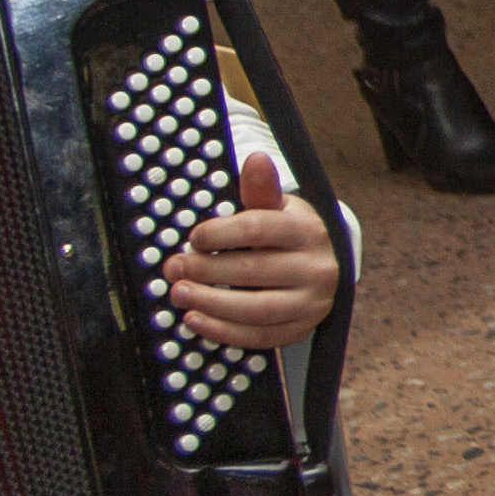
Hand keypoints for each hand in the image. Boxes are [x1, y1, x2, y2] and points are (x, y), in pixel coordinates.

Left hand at [163, 154, 339, 349]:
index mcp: (306, 230)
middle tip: (174, 268)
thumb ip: (260, 189)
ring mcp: (313, 302)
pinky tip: (196, 320)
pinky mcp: (302, 328)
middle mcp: (316, 267)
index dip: (220, 234)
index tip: (193, 238)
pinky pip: (261, 337)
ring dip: (211, 303)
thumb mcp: (277, 207)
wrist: (320, 265)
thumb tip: (256, 159)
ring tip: (179, 294)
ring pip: (257, 309)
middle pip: (253, 271)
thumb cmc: (286, 233)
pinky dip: (224, 331)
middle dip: (206, 271)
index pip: (258, 229)